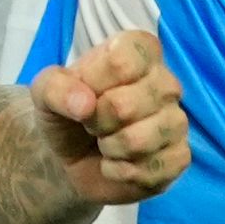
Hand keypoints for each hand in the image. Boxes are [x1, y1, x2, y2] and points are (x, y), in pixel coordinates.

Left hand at [31, 30, 186, 204]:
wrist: (69, 155)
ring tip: (105, 142)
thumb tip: (85, 104)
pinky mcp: (180, 157)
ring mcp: (176, 120)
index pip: (122, 62)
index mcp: (139, 51)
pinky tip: (118, 163)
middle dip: (96, 121)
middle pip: (126, 105)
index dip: (93, 82)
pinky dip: (123, 172)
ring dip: (109, 148)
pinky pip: (152, 169)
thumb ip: (56, 87)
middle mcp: (166, 82)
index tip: (84, 90)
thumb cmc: (65, 110)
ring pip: (139, 141)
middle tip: (91, 122)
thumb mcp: (44, 90)